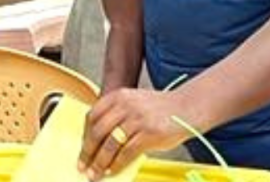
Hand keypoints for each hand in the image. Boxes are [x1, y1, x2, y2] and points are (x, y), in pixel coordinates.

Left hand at [79, 88, 194, 179]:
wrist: (187, 107)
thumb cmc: (162, 109)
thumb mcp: (135, 103)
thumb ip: (118, 116)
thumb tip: (100, 141)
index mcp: (120, 96)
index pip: (93, 115)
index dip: (84, 135)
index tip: (82, 148)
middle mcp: (126, 105)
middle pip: (98, 131)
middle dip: (87, 151)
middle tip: (83, 164)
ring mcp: (137, 119)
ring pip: (110, 143)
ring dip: (99, 161)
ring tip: (94, 172)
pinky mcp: (149, 133)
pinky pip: (126, 152)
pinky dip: (116, 164)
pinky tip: (112, 171)